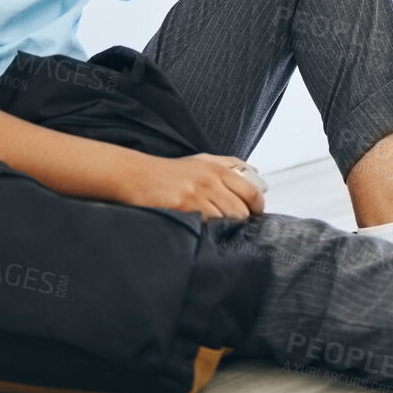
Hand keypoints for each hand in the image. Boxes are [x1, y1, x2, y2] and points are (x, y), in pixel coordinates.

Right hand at [124, 152, 264, 220]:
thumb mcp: (202, 160)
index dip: (256, 208)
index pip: (252, 193)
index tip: (252, 215)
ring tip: (213, 228)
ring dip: (222, 229)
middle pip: (241, 212)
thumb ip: (230, 165)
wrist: (136, 176)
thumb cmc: (169, 172)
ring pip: (226, 221)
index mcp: (218, 169)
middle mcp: (211, 181)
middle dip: (239, 222)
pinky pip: (206, 226)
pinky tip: (199, 229)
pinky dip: (206, 232)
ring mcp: (197, 195)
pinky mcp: (183, 208)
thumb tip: (256, 175)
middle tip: (230, 225)